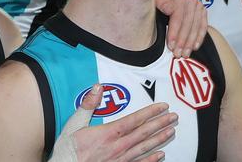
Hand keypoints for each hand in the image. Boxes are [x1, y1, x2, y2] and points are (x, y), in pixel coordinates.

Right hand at [50, 84, 176, 161]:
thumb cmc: (67, 150)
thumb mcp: (74, 123)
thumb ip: (88, 105)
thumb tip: (97, 87)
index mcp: (107, 133)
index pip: (134, 120)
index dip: (150, 113)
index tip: (162, 107)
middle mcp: (117, 147)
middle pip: (143, 133)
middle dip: (160, 124)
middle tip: (174, 117)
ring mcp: (119, 160)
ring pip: (144, 148)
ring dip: (159, 139)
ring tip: (171, 131)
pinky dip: (151, 160)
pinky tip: (161, 155)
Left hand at [155, 0, 206, 57]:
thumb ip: (161, 3)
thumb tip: (170, 9)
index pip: (178, 17)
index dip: (174, 33)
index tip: (171, 45)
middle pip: (188, 24)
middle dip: (183, 41)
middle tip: (178, 54)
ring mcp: (197, 4)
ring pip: (196, 27)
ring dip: (190, 43)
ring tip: (184, 54)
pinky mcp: (202, 10)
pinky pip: (203, 26)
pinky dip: (199, 37)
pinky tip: (194, 47)